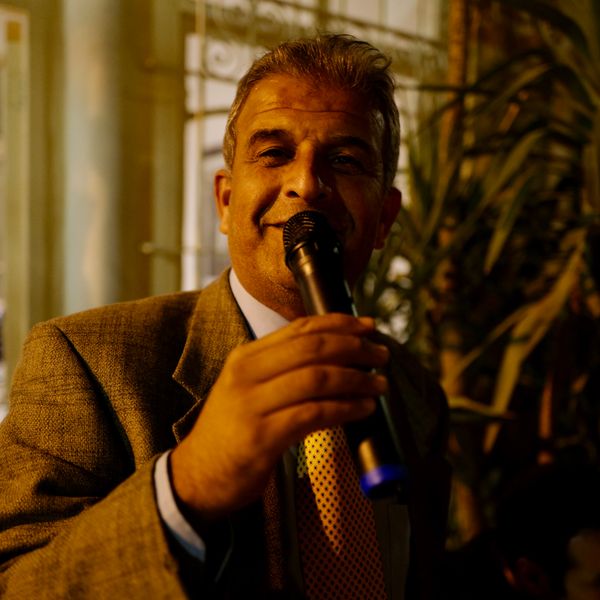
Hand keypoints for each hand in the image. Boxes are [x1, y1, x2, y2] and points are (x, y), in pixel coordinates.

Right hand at [170, 313, 388, 522]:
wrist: (196, 476)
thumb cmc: (233, 430)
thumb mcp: (248, 388)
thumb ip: (281, 369)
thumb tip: (336, 356)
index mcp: (246, 357)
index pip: (300, 328)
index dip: (340, 323)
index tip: (369, 326)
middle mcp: (247, 374)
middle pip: (313, 348)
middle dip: (355, 347)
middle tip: (382, 354)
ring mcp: (252, 405)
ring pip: (317, 378)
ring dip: (357, 379)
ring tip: (380, 383)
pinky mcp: (261, 437)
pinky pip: (314, 414)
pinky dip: (345, 408)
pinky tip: (364, 409)